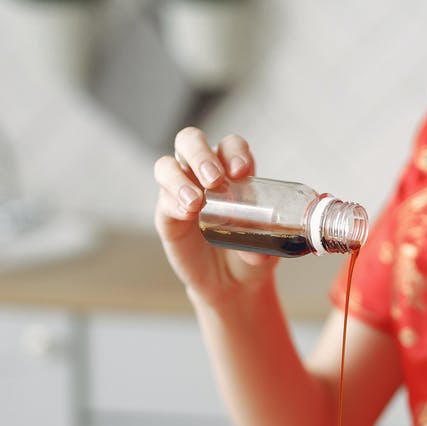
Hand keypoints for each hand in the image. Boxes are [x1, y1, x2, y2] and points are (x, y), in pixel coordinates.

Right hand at [152, 127, 277, 306]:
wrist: (229, 282)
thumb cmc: (250, 254)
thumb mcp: (264, 249)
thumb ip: (261, 246)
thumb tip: (258, 252)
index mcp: (233, 171)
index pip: (230, 145)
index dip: (234, 151)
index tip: (242, 171)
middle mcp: (203, 174)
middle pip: (191, 141)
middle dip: (201, 155)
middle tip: (215, 180)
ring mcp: (181, 191)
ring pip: (167, 165)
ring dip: (180, 179)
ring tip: (196, 202)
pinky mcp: (167, 213)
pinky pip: (163, 198)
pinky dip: (173, 202)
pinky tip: (187, 214)